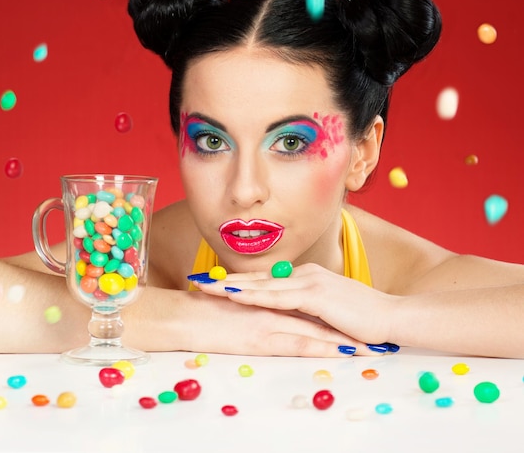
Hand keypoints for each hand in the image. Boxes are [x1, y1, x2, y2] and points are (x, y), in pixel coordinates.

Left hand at [192, 263, 399, 351]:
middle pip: (257, 279)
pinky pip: (276, 296)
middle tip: (198, 281)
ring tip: (205, 287)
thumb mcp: (332, 310)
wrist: (392, 317)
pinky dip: (252, 295)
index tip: (214, 283)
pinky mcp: (314, 296)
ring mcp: (308, 282)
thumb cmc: (364, 318)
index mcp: (307, 277)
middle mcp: (304, 274)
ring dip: (231, 286)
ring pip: (261, 285)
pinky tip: (233, 295)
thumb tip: (291, 314)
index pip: (267, 280)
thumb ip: (310, 308)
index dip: (239, 282)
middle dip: (225, 281)